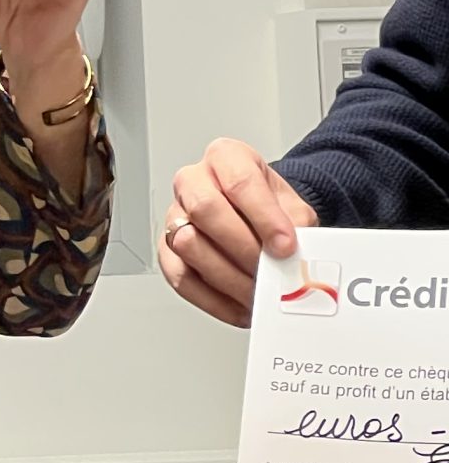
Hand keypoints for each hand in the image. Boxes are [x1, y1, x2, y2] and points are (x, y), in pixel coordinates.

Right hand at [160, 138, 316, 326]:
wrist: (260, 217)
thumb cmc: (272, 207)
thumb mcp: (293, 207)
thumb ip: (296, 228)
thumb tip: (294, 260)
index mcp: (226, 158)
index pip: (239, 181)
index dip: (264, 217)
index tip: (286, 246)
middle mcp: (193, 181)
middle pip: (205, 209)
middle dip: (242, 248)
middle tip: (269, 271)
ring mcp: (174, 215)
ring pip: (187, 244)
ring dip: (228, 276)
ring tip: (258, 291)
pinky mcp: (166, 249)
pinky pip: (180, 277)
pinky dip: (213, 298)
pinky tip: (239, 304)